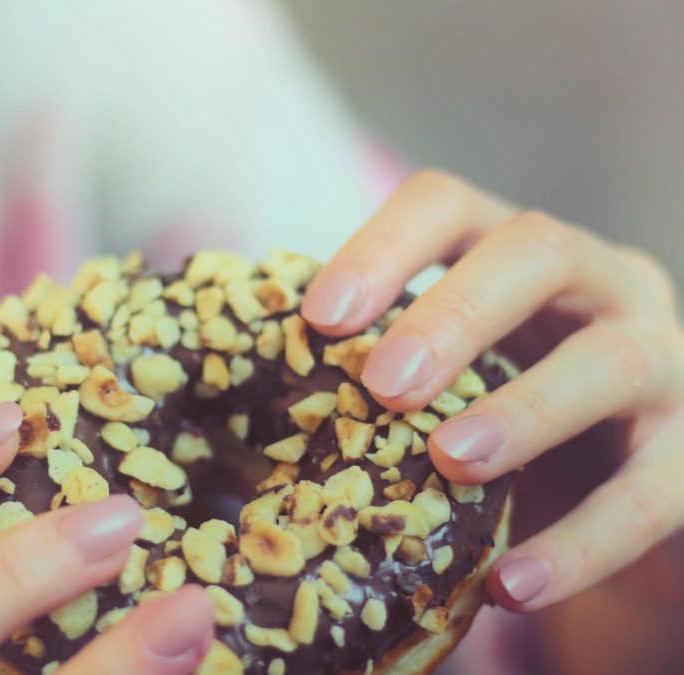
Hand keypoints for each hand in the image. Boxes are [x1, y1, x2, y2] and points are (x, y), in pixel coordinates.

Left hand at [301, 170, 683, 611]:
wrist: (629, 479)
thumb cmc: (508, 412)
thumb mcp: (455, 373)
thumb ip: (386, 362)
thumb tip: (262, 378)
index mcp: (517, 253)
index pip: (448, 205)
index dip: (382, 249)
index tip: (319, 318)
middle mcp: (600, 283)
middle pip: (537, 250)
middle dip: (454, 314)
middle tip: (382, 387)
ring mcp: (664, 358)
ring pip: (609, 359)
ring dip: (523, 412)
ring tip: (451, 465)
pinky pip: (652, 492)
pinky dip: (582, 541)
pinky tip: (512, 586)